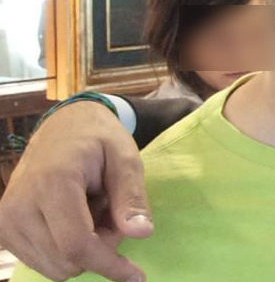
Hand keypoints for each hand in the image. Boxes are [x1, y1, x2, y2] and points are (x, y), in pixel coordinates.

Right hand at [0, 101, 151, 281]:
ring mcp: (6, 221)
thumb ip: (131, 196)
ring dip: (83, 253)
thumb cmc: (98, 140)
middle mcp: (19, 206)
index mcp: (52, 184)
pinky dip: (65, 252)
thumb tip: (141, 233)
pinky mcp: (3, 231)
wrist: (62, 128)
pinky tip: (75, 222)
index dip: (108, 265)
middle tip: (112, 216)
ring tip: (93, 214)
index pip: (76, 244)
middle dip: (101, 251)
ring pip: (54, 267)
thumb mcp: (126, 158)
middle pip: (67, 261)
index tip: (136, 276)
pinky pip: (42, 262)